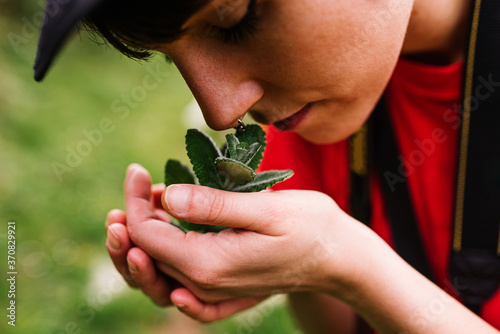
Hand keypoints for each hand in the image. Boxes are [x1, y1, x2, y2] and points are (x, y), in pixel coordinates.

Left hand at [124, 164, 367, 303]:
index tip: (139, 170)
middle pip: (145, 255)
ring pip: (158, 271)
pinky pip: (178, 287)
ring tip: (150, 203)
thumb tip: (168, 196)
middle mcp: (204, 284)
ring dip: (142, 240)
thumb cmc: (311, 229)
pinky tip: (164, 244)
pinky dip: (161, 266)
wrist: (339, 259)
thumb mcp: (267, 210)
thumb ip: (216, 205)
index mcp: (209, 264)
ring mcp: (213, 291)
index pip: (147, 235)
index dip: (135, 201)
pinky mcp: (222, 289)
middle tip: (139, 183)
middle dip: (132, 217)